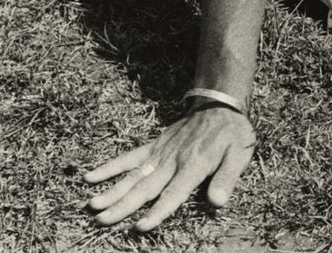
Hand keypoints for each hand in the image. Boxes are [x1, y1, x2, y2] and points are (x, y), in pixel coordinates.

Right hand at [84, 105, 255, 230]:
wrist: (220, 104)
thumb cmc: (232, 134)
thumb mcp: (239, 154)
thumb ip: (227, 178)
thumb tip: (218, 203)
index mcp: (194, 166)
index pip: (173, 194)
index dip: (157, 211)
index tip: (140, 226)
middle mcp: (173, 161)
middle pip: (145, 188)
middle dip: (123, 206)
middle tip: (102, 220)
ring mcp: (160, 152)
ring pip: (133, 175)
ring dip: (112, 190)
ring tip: (92, 205)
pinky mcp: (154, 145)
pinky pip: (130, 157)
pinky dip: (111, 166)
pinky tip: (91, 177)